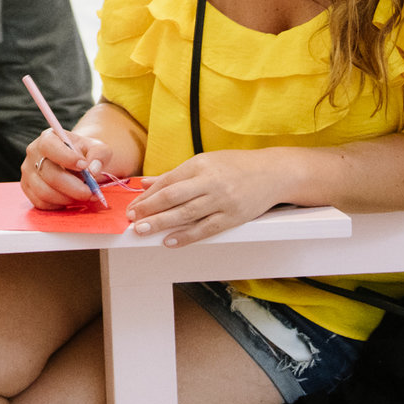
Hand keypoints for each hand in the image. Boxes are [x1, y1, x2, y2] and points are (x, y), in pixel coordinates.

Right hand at [20, 127, 114, 209]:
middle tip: (91, 192)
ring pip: (45, 192)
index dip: (66, 158)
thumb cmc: (86, 155)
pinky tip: (70, 199)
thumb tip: (93, 170)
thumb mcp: (99, 149)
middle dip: (74, 187)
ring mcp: (28, 173)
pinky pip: (41, 203)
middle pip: (50, 174)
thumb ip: (99, 155)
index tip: (84, 166)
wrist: (78, 164)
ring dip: (68, 198)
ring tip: (83, 195)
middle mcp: (33, 153)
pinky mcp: (28, 189)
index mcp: (48, 138)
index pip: (49, 146)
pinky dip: (59, 205)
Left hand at [127, 149, 292, 246]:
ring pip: (186, 214)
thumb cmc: (236, 166)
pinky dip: (186, 236)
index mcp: (200, 165)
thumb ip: (174, 175)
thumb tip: (145, 182)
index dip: (147, 195)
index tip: (132, 206)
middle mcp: (209, 182)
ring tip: (142, 230)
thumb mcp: (205, 163)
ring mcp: (222, 200)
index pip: (167, 182)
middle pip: (172, 197)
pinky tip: (170, 241)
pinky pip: (205, 228)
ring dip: (161, 223)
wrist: (272, 173)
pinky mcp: (232, 217)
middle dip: (149, 209)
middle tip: (131, 219)